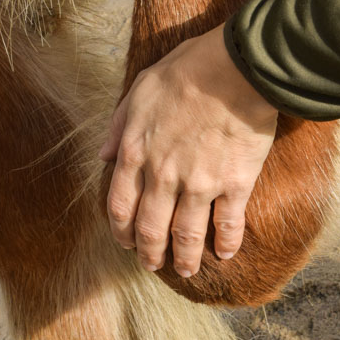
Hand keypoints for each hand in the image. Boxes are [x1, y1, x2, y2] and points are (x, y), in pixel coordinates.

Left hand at [99, 24, 277, 276]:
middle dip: (149, 254)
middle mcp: (164, 176)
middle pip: (150, 229)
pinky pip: (228, 224)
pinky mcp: (235, 184)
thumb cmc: (187, 70)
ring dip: (184, 259)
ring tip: (187, 271)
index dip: (121, 232)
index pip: (120, 207)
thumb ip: (119, 126)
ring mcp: (200, 184)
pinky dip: (226, 243)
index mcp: (137, 153)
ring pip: (186, 235)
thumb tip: (104, 156)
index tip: (125, 244)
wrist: (235, 68)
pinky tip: (225, 254)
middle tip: (153, 265)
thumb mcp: (139, 90)